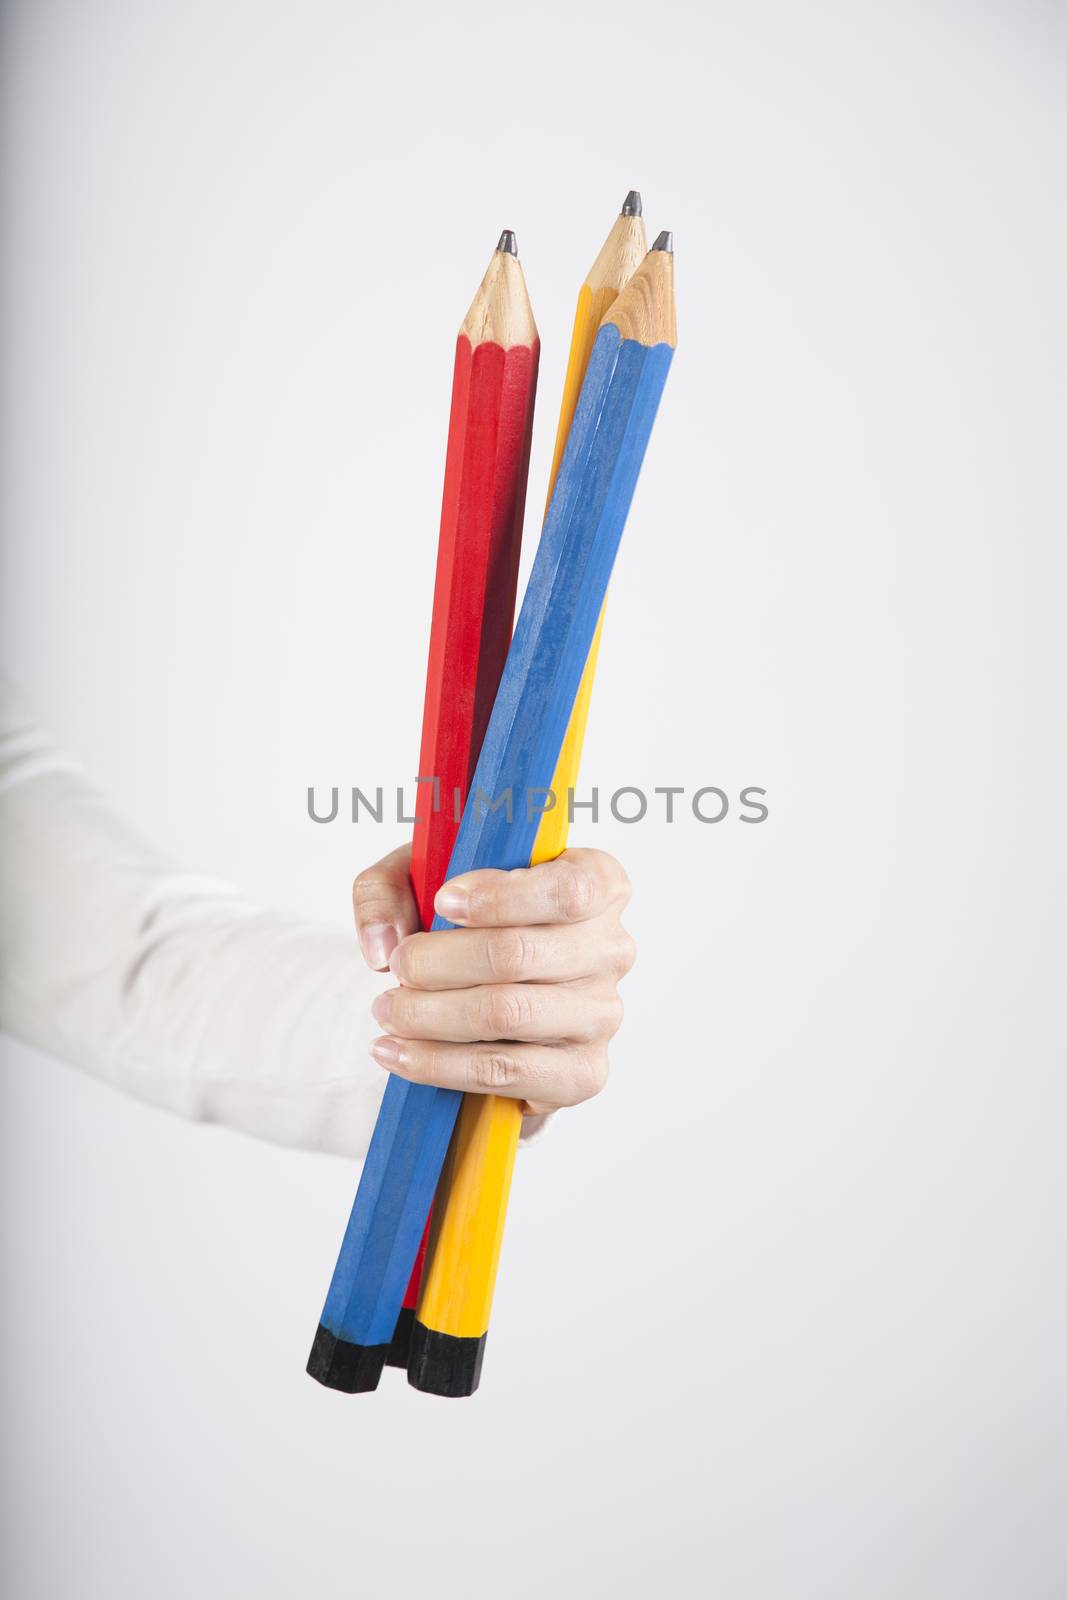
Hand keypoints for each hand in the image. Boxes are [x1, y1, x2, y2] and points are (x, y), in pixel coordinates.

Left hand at [352, 844, 634, 1114]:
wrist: (484, 992)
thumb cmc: (464, 920)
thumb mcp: (422, 877)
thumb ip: (388, 890)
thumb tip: (383, 945)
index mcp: (597, 882)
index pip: (568, 889)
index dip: (501, 897)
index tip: (443, 902)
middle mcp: (611, 948)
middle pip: (518, 954)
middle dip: (438, 962)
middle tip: (397, 966)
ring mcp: (602, 1015)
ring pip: (506, 1013)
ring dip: (430, 1015)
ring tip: (387, 1012)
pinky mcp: (583, 1072)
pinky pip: (506, 1071)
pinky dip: (440, 1064)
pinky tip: (399, 1054)